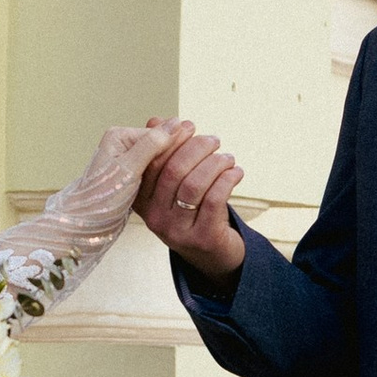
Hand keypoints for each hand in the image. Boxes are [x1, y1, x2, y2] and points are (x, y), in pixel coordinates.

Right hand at [134, 116, 246, 282]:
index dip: (171, 139)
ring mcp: (177, 230)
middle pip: (173, 171)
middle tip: (213, 140)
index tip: (187, 125)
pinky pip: (215, 199)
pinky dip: (228, 179)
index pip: (151, 163)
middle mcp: (155, 218)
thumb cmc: (191, 211)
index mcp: (141, 201)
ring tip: (227, 157)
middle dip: (197, 148)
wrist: (211, 255)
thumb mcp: (171, 185)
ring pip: (195, 184)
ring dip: (215, 163)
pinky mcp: (203, 237)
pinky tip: (235, 172)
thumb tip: (156, 121)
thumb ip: (162, 152)